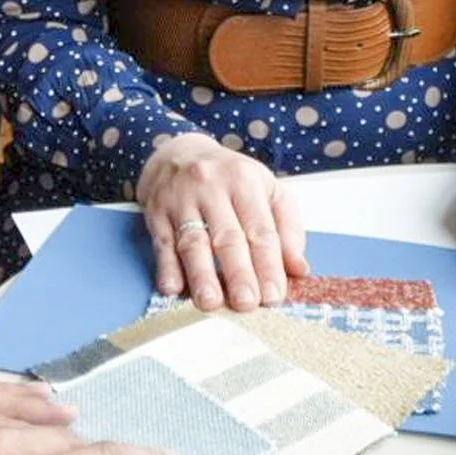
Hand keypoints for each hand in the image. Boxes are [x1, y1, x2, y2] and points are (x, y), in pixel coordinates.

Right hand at [136, 133, 308, 310]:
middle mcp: (211, 187)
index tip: (274, 295)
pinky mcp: (156, 212)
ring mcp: (180, 199)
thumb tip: (299, 270)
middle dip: (238, 273)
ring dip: (201, 275)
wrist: (179, 151)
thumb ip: (287, 229)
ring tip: (211, 302)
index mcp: (245, 181)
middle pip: (227, 237)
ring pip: (192, 242)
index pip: (260, 229)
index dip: (268, 265)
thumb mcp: (267, 189)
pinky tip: (173, 288)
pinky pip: (162, 242)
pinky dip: (166, 267)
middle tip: (246, 303)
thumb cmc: (229, 177)